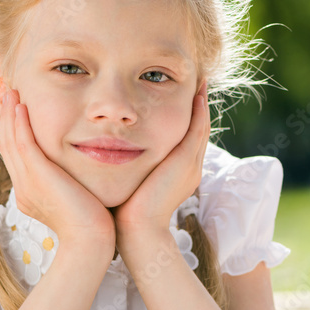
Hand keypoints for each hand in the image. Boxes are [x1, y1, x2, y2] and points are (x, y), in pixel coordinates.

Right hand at [0, 88, 115, 257]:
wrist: (91, 240)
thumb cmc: (94, 224)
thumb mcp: (77, 199)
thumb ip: (72, 183)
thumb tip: (79, 172)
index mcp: (30, 193)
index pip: (16, 157)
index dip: (13, 132)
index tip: (16, 112)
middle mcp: (24, 187)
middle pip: (7, 146)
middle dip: (6, 119)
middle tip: (8, 95)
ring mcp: (28, 183)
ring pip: (11, 142)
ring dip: (9, 115)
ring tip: (11, 92)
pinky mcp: (37, 177)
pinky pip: (22, 145)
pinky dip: (19, 124)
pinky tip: (20, 106)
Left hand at [113, 83, 209, 242]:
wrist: (135, 231)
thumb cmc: (124, 210)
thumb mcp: (129, 181)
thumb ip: (128, 165)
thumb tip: (109, 151)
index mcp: (178, 172)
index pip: (185, 137)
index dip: (185, 115)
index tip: (177, 94)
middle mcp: (189, 166)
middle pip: (197, 127)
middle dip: (197, 104)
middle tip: (196, 79)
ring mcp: (190, 163)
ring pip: (200, 125)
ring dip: (200, 101)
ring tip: (198, 78)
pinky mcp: (186, 161)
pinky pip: (197, 129)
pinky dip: (198, 109)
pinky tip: (196, 91)